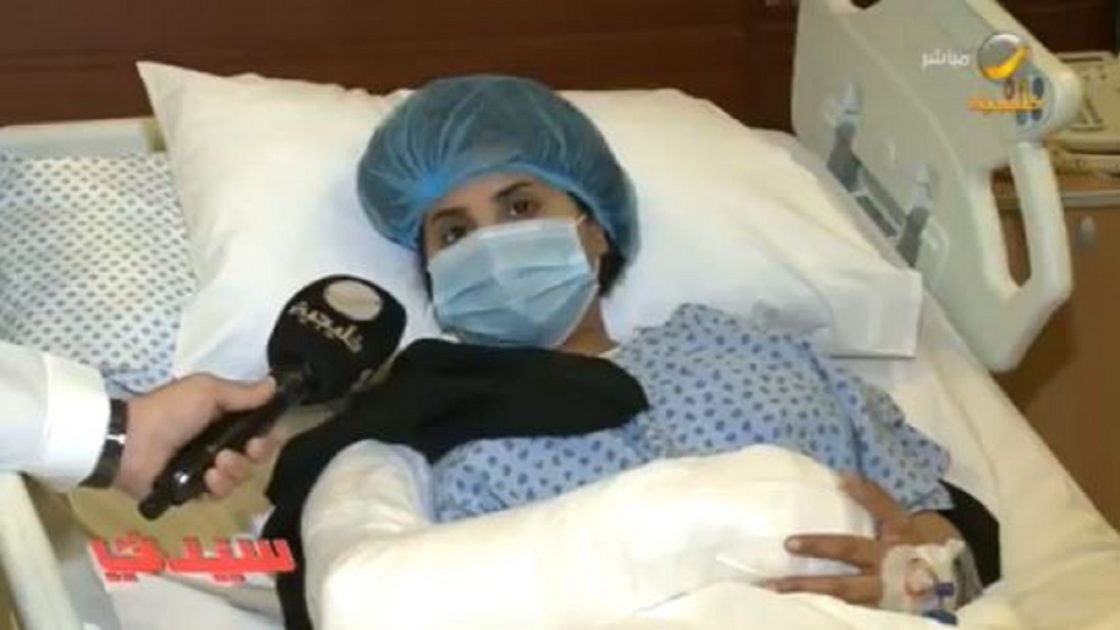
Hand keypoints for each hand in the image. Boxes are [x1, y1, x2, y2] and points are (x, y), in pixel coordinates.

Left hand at [114, 374, 287, 500]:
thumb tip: (275, 384)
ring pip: (241, 475)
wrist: (130, 442)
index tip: (272, 433)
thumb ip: (242, 392)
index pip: (260, 428)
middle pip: (257, 454)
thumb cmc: (170, 410)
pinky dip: (218, 486)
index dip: (271, 432)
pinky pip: (220, 494)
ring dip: (236, 469)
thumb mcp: (207, 390)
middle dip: (259, 452)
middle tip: (249, 448)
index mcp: (224, 417)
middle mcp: (220, 442)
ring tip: (217, 463)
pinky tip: (207, 477)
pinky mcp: (194, 490)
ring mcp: (207, 467)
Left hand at [767, 474, 960, 606]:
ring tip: (775, 585)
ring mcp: (884, 590)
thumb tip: (841, 476)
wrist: (947, 585)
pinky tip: (792, 604)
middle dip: (821, 548)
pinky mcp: (879, 610)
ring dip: (808, 588)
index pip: (882, 508)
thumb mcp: (900, 519)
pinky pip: (845, 610)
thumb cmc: (911, 544)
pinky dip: (819, 606)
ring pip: (844, 590)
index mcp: (899, 534)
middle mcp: (890, 562)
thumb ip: (873, 498)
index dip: (864, 494)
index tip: (841, 479)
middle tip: (788, 543)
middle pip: (853, 551)